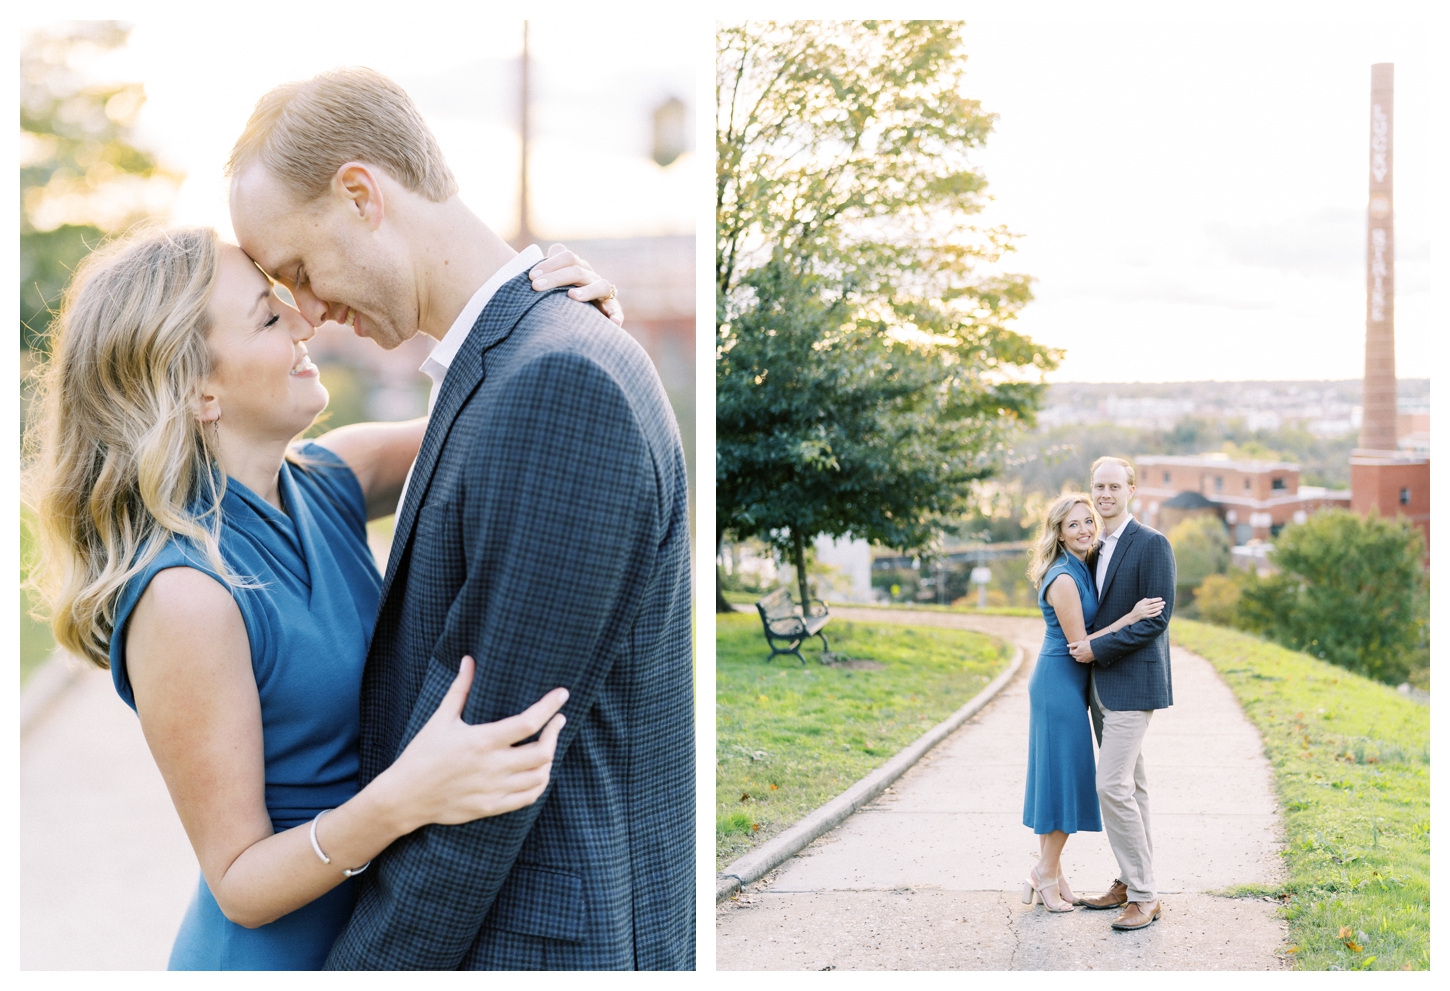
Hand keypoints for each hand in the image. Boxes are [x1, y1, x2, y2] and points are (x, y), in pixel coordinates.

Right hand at [384, 656, 566, 832]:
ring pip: (540, 776)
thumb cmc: (422, 754)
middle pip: (542, 752)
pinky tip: (538, 771)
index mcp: (481, 741)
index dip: (549, 707)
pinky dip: (539, 783)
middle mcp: (491, 767)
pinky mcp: (491, 807)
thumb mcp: (440, 719)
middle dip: (556, 733)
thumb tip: (469, 660)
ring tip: (548, 744)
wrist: (404, 797)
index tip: (562, 695)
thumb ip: (460, 689)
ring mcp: (493, 790)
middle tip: (558, 721)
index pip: (528, 723)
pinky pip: (528, 798)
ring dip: (550, 759)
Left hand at [530, 244, 623, 325]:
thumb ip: (548, 267)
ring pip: (600, 286)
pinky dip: (616, 315)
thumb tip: (544, 256)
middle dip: (555, 278)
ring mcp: (603, 292)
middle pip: (577, 271)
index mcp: (578, 267)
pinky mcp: (612, 309)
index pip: (567, 257)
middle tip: (535, 287)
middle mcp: (591, 276)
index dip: (550, 264)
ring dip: (586, 291)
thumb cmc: (558, 295)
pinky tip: (613, 322)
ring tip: (572, 296)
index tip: (531, 276)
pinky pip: (616, 311)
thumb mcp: (552, 281)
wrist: (580, 313)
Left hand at [1068, 639, 1094, 662]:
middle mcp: (1078, 658)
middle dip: (1075, 652)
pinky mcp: (1086, 661)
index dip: (1071, 649)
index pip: (1070, 652)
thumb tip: (1067, 645)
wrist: (1096, 649)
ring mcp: (1082, 660)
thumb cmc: (1088, 645)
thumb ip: (1073, 644)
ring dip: (1078, 656)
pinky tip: (1085, 654)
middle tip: (1078, 648)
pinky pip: (1082, 660)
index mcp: (1076, 653)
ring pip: (1078, 659)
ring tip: (1081, 651)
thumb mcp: (1080, 643)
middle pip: (1074, 656)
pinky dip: (1082, 657)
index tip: (1074, 647)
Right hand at [1127, 597, 1164, 623]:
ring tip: (1163, 606)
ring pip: (1154, 610)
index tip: (1161, 598)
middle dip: (1159, 603)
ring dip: (1159, 608)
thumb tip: (1150, 599)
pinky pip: (1153, 615)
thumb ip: (1144, 600)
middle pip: (1153, 605)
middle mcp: (1144, 608)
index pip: (1151, 601)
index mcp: (1142, 604)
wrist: (1132, 616)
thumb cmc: (1136, 609)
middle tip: (1164, 602)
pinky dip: (1157, 613)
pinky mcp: (1146, 617)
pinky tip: (1160, 611)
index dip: (1156, 599)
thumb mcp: (1138, 603)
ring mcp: (1145, 613)